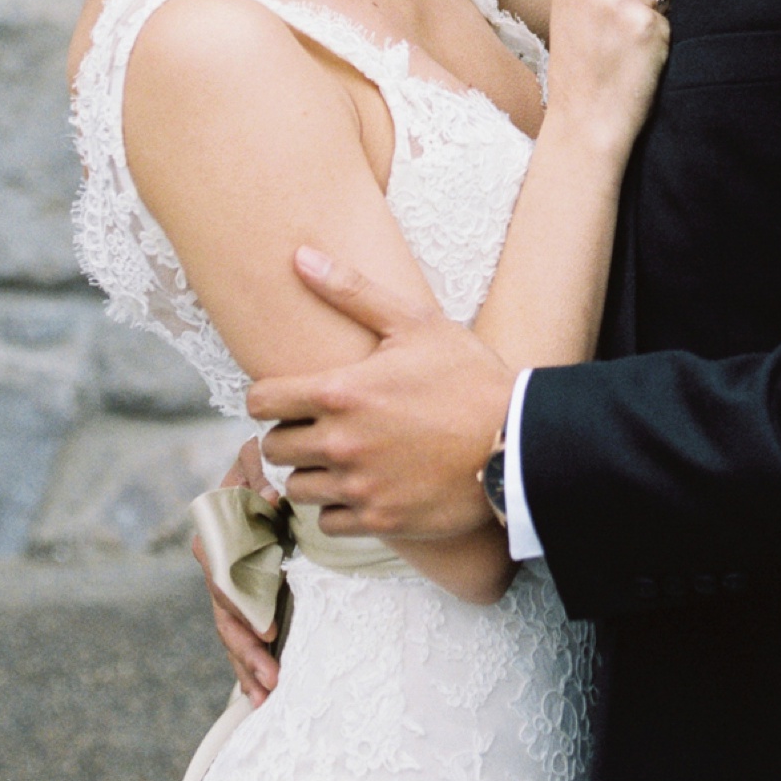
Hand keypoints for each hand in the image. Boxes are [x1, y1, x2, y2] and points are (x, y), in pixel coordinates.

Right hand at [192, 437, 281, 706]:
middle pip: (225, 608)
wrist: (270, 477)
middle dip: (246, 641)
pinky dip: (244, 664)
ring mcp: (225, 582)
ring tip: (267, 690)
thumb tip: (273, 496)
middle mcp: (216, 557)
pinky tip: (257, 695)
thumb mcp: (262, 463)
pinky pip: (235, 634)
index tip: (269, 630)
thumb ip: (260, 474)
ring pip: (228, 626)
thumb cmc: (268, 469)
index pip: (224, 570)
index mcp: (219, 526)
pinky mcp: (238, 600)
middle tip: (272, 669)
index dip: (244, 601)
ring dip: (245, 660)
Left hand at [248, 249, 513, 541]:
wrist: (518, 441)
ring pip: (296, 489)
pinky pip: (328, 524)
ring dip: (310, 473)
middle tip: (316, 426)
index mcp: (341, 392)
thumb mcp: (414, 322)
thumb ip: (351, 290)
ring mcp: (360, 486)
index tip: (285, 396)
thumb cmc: (468, 375)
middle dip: (288, 434)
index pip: (261, 402)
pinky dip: (337, 507)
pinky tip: (360, 486)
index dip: (267, 396)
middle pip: (273, 449)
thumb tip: (300, 256)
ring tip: (338, 457)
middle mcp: (342, 443)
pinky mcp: (381, 519)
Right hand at [546, 0, 670, 168]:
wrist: (584, 118)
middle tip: (620, 22)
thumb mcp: (575, 3)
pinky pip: (671, 13)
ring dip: (656, 7)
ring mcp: (617, 0)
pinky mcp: (644, 24)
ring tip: (628, 37)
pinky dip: (663, 32)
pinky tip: (639, 53)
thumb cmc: (584, 64)